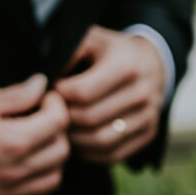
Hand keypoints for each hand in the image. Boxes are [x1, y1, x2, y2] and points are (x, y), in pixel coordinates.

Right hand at [0, 74, 72, 194]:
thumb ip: (16, 95)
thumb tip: (41, 85)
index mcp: (13, 141)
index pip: (59, 121)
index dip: (56, 105)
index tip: (45, 100)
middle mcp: (15, 171)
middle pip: (62, 150)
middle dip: (57, 130)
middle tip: (41, 120)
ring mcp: (8, 194)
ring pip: (55, 177)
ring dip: (51, 159)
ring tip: (35, 145)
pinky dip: (38, 183)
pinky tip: (25, 169)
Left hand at [56, 26, 166, 164]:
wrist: (152, 63)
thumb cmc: (109, 51)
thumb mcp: (90, 40)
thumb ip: (67, 53)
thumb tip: (44, 80)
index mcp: (126, 65)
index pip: (82, 92)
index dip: (58, 95)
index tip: (48, 91)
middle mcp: (142, 92)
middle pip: (89, 118)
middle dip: (63, 117)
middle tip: (49, 113)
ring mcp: (148, 116)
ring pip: (100, 140)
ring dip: (74, 138)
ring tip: (60, 127)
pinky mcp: (149, 134)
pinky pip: (113, 154)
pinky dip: (89, 152)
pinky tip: (77, 139)